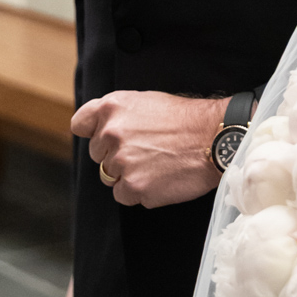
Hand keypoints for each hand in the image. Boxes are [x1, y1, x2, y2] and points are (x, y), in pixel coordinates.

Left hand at [71, 90, 224, 207]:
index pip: (80, 125)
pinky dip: (140, 191)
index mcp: (112, 107)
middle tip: (147, 151)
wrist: (216, 138)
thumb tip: (102, 130)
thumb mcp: (147, 101)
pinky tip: (161, 178)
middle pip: (97, 155)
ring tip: (157, 164)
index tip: (106, 138)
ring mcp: (121, 162)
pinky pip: (124, 195)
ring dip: (128, 174)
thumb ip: (119, 114)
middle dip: (116, 155)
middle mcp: (111, 133)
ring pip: (110, 177)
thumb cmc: (187, 119)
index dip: (93, 132)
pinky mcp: (133, 187)